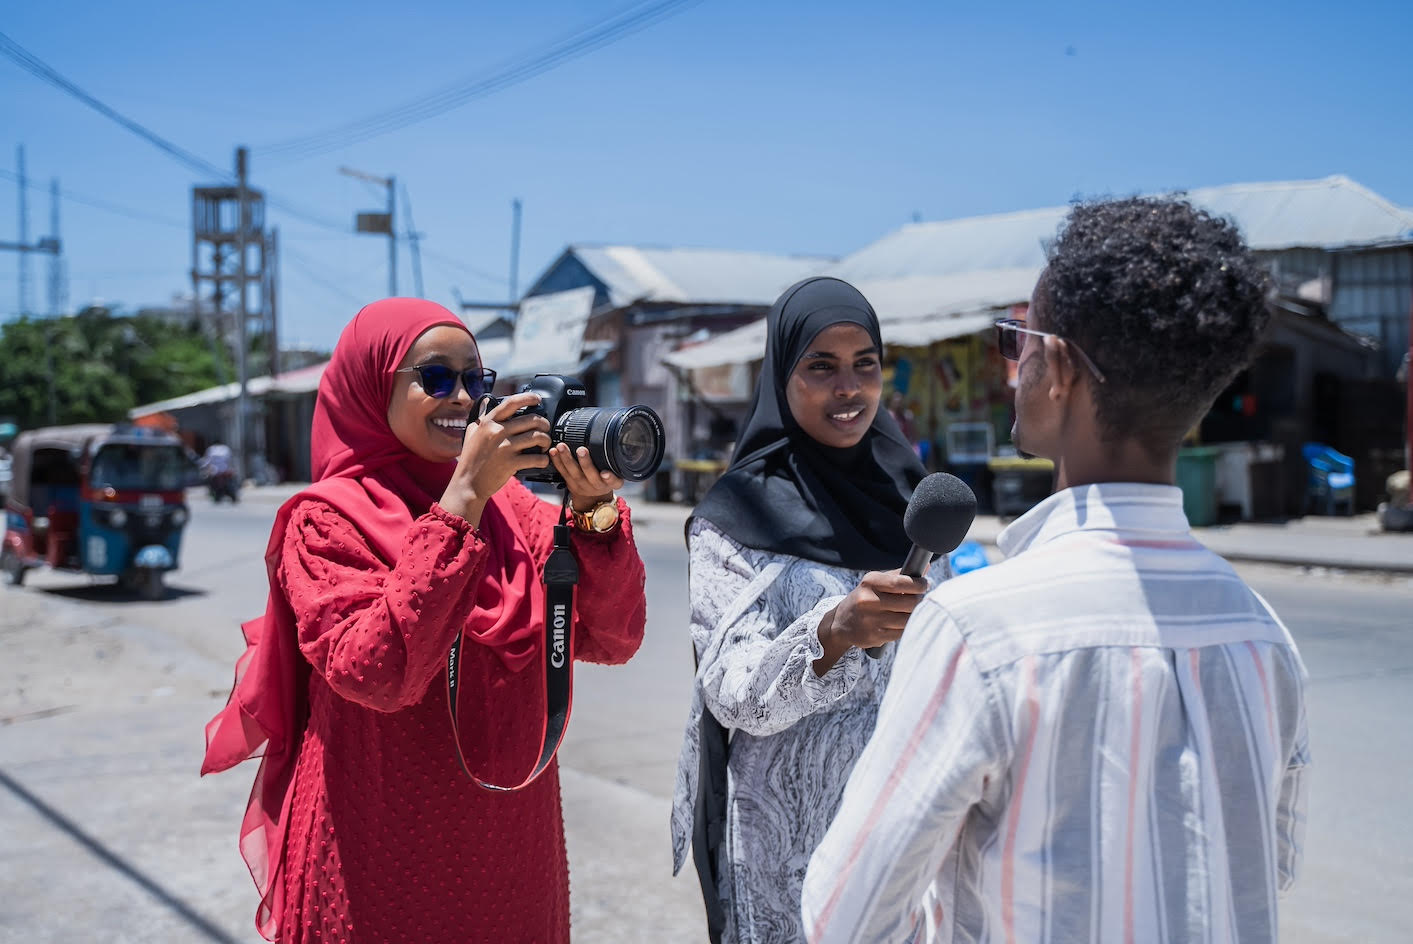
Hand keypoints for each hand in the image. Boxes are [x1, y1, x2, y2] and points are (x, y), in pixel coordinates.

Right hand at [439, 392, 550, 526]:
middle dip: (544, 424)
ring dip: (546, 441)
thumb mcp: (471, 433)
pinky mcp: (512, 463)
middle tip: (545, 430)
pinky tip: (542, 461)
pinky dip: (544, 460)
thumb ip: (481, 417)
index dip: (528, 398)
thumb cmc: (470, 459)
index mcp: (489, 422)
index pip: (511, 403)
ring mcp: (505, 447)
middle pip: (532, 420)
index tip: (538, 399)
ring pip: (538, 437)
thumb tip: (487, 401)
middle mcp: (498, 432)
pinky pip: (537, 458)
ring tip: (545, 446)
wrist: (468, 484)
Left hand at [550, 444, 623, 511]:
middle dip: (585, 462)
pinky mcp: (569, 482)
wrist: (592, 500)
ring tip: (562, 447)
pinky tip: (553, 452)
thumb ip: (618, 466)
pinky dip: (557, 461)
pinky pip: (562, 472)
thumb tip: (623, 445)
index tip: (605, 473)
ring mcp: (581, 485)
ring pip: (573, 472)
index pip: (613, 481)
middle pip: (590, 474)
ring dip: (566, 459)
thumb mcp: (616, 477)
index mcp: (610, 483)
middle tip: (581, 450)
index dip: (609, 478)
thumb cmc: (605, 481)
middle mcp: (596, 485)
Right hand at [813, 569, 927, 674]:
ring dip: (915, 615)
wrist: (840, 623)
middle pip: (909, 602)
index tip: (925, 584)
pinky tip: (902, 622)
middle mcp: (869, 601)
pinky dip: (906, 627)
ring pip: (907, 619)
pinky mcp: (875, 636)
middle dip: (920, 600)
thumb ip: (898, 575)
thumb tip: (924, 567)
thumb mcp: (874, 583)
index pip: (901, 583)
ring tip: (913, 610)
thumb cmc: (864, 599)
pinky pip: (901, 632)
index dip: (919, 585)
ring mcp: (871, 620)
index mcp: (870, 583)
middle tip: (921, 598)